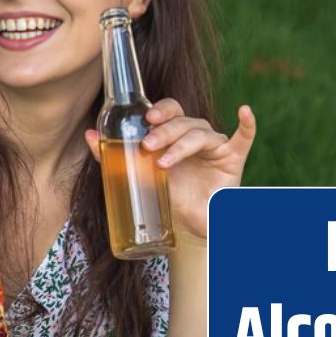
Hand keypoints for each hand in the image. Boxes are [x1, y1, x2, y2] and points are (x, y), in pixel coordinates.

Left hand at [85, 101, 256, 238]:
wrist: (190, 227)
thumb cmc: (166, 196)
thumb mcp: (138, 176)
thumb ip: (114, 156)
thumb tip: (89, 135)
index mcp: (175, 133)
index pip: (170, 110)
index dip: (160, 110)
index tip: (146, 120)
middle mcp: (196, 134)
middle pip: (184, 121)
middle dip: (165, 132)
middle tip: (148, 146)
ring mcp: (216, 146)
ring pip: (202, 133)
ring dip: (182, 144)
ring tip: (164, 163)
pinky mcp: (233, 159)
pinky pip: (243, 138)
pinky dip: (246, 124)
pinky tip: (244, 111)